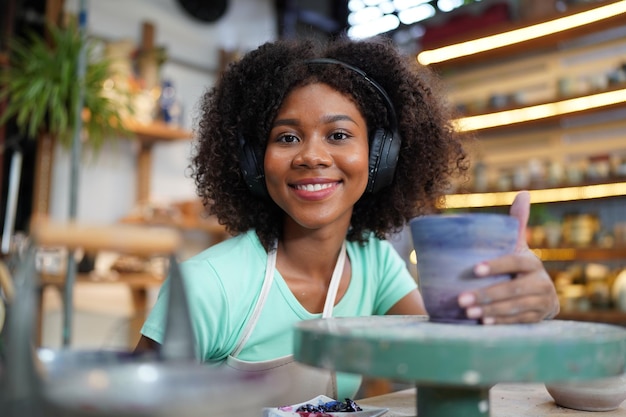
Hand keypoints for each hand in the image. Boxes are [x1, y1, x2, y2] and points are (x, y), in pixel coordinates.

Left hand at [457, 191, 559, 324]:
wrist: (544, 295)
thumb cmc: (521, 266)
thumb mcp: (519, 246)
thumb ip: (517, 223)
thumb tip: (523, 193)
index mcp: (532, 262)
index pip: (514, 262)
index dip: (496, 265)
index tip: (474, 270)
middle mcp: (540, 282)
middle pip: (512, 289)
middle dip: (486, 295)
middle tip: (461, 299)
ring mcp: (541, 302)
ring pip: (514, 307)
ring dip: (490, 310)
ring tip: (468, 312)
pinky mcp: (537, 318)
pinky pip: (518, 321)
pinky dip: (501, 322)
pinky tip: (483, 322)